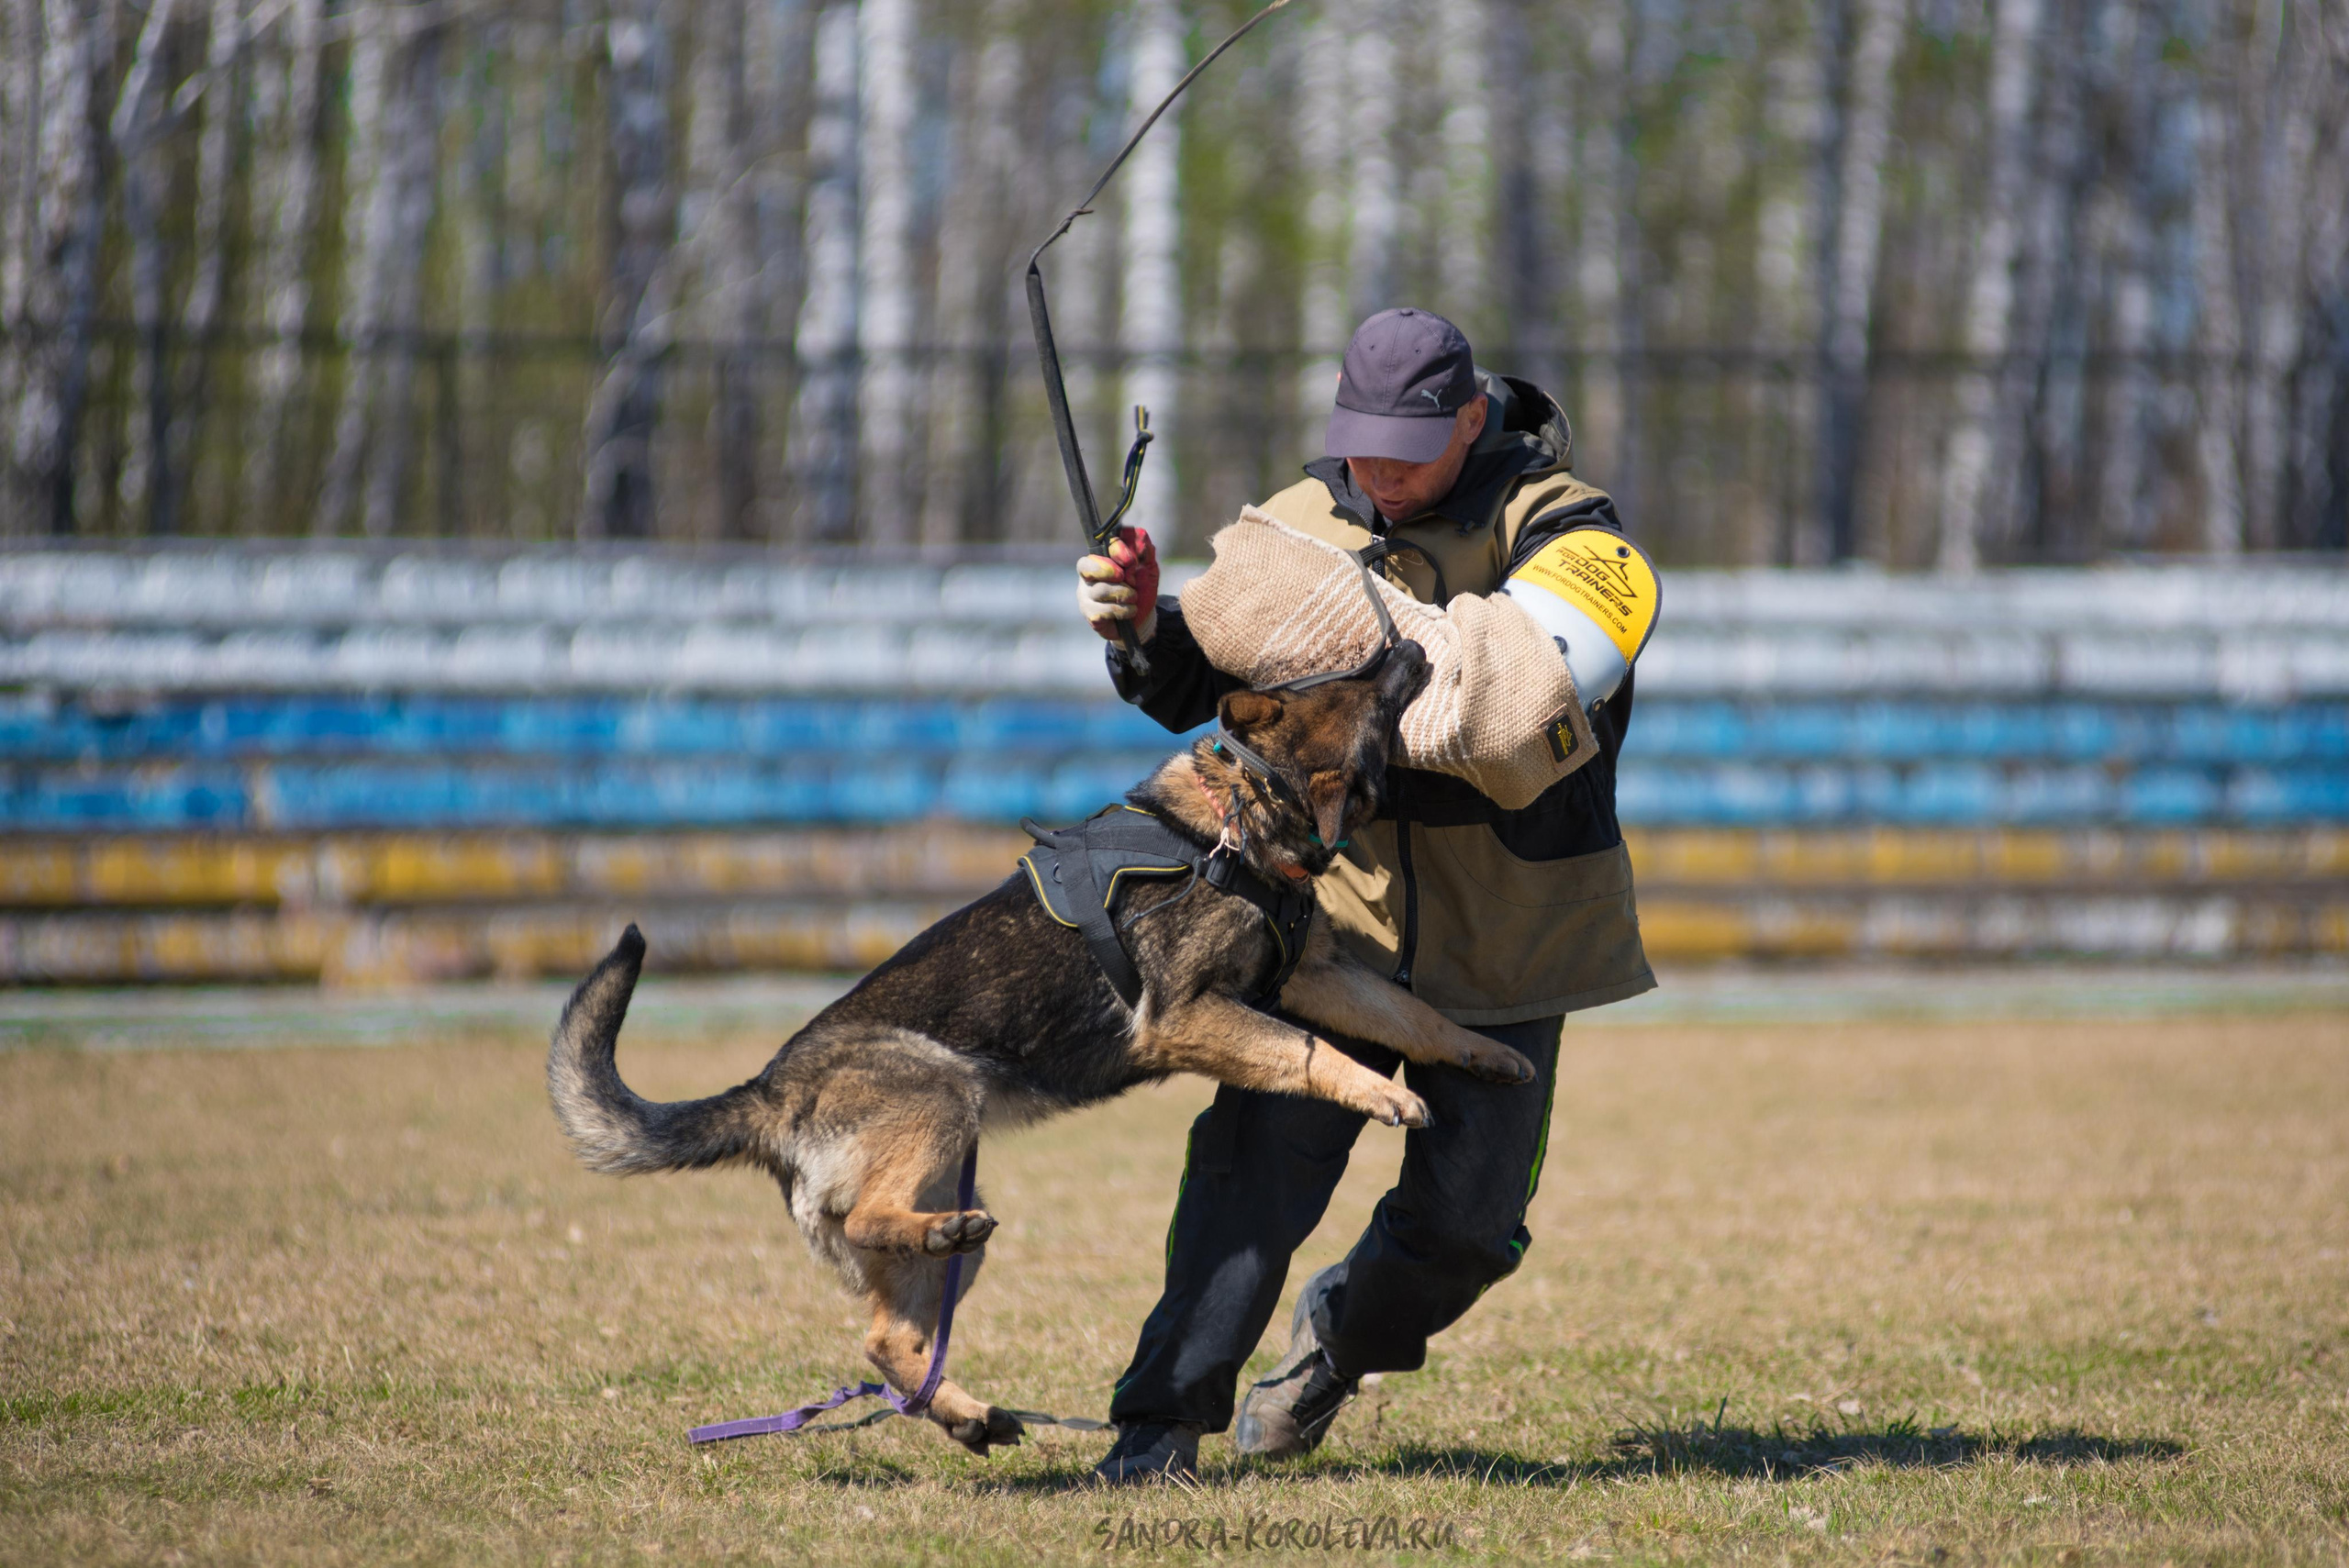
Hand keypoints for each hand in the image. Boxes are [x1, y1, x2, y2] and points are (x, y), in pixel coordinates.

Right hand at [1076, 527, 1159, 642]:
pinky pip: (1103, 611)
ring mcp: (1086, 597)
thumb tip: (1141, 535)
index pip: (1098, 547)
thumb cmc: (1141, 589)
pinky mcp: (1091, 616)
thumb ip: (1145, 550)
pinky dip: (1123, 610)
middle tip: (1126, 578)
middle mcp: (1087, 577)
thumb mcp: (1148, 568)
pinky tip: (1129, 611)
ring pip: (1099, 590)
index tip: (1131, 560)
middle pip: (1087, 566)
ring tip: (1133, 598)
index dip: (1115, 551)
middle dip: (1109, 570)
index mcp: (1100, 560)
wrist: (1143, 618)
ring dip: (1124, 593)